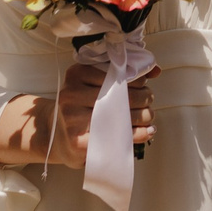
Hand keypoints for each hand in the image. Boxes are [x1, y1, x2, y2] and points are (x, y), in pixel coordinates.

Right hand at [0, 67, 153, 167]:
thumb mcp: (94, 84)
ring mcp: (72, 118)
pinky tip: (147, 132)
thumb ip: (121, 74)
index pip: (116, 73)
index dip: (137, 80)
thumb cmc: (81, 107)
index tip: (145, 85)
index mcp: (76, 74)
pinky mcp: (78, 140)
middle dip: (144, 98)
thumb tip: (155, 70)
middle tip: (150, 102)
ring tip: (149, 118)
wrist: (56, 135)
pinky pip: (116, 136)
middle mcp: (71, 93)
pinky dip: (138, 134)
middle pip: (120, 95)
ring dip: (144, 116)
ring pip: (121, 116)